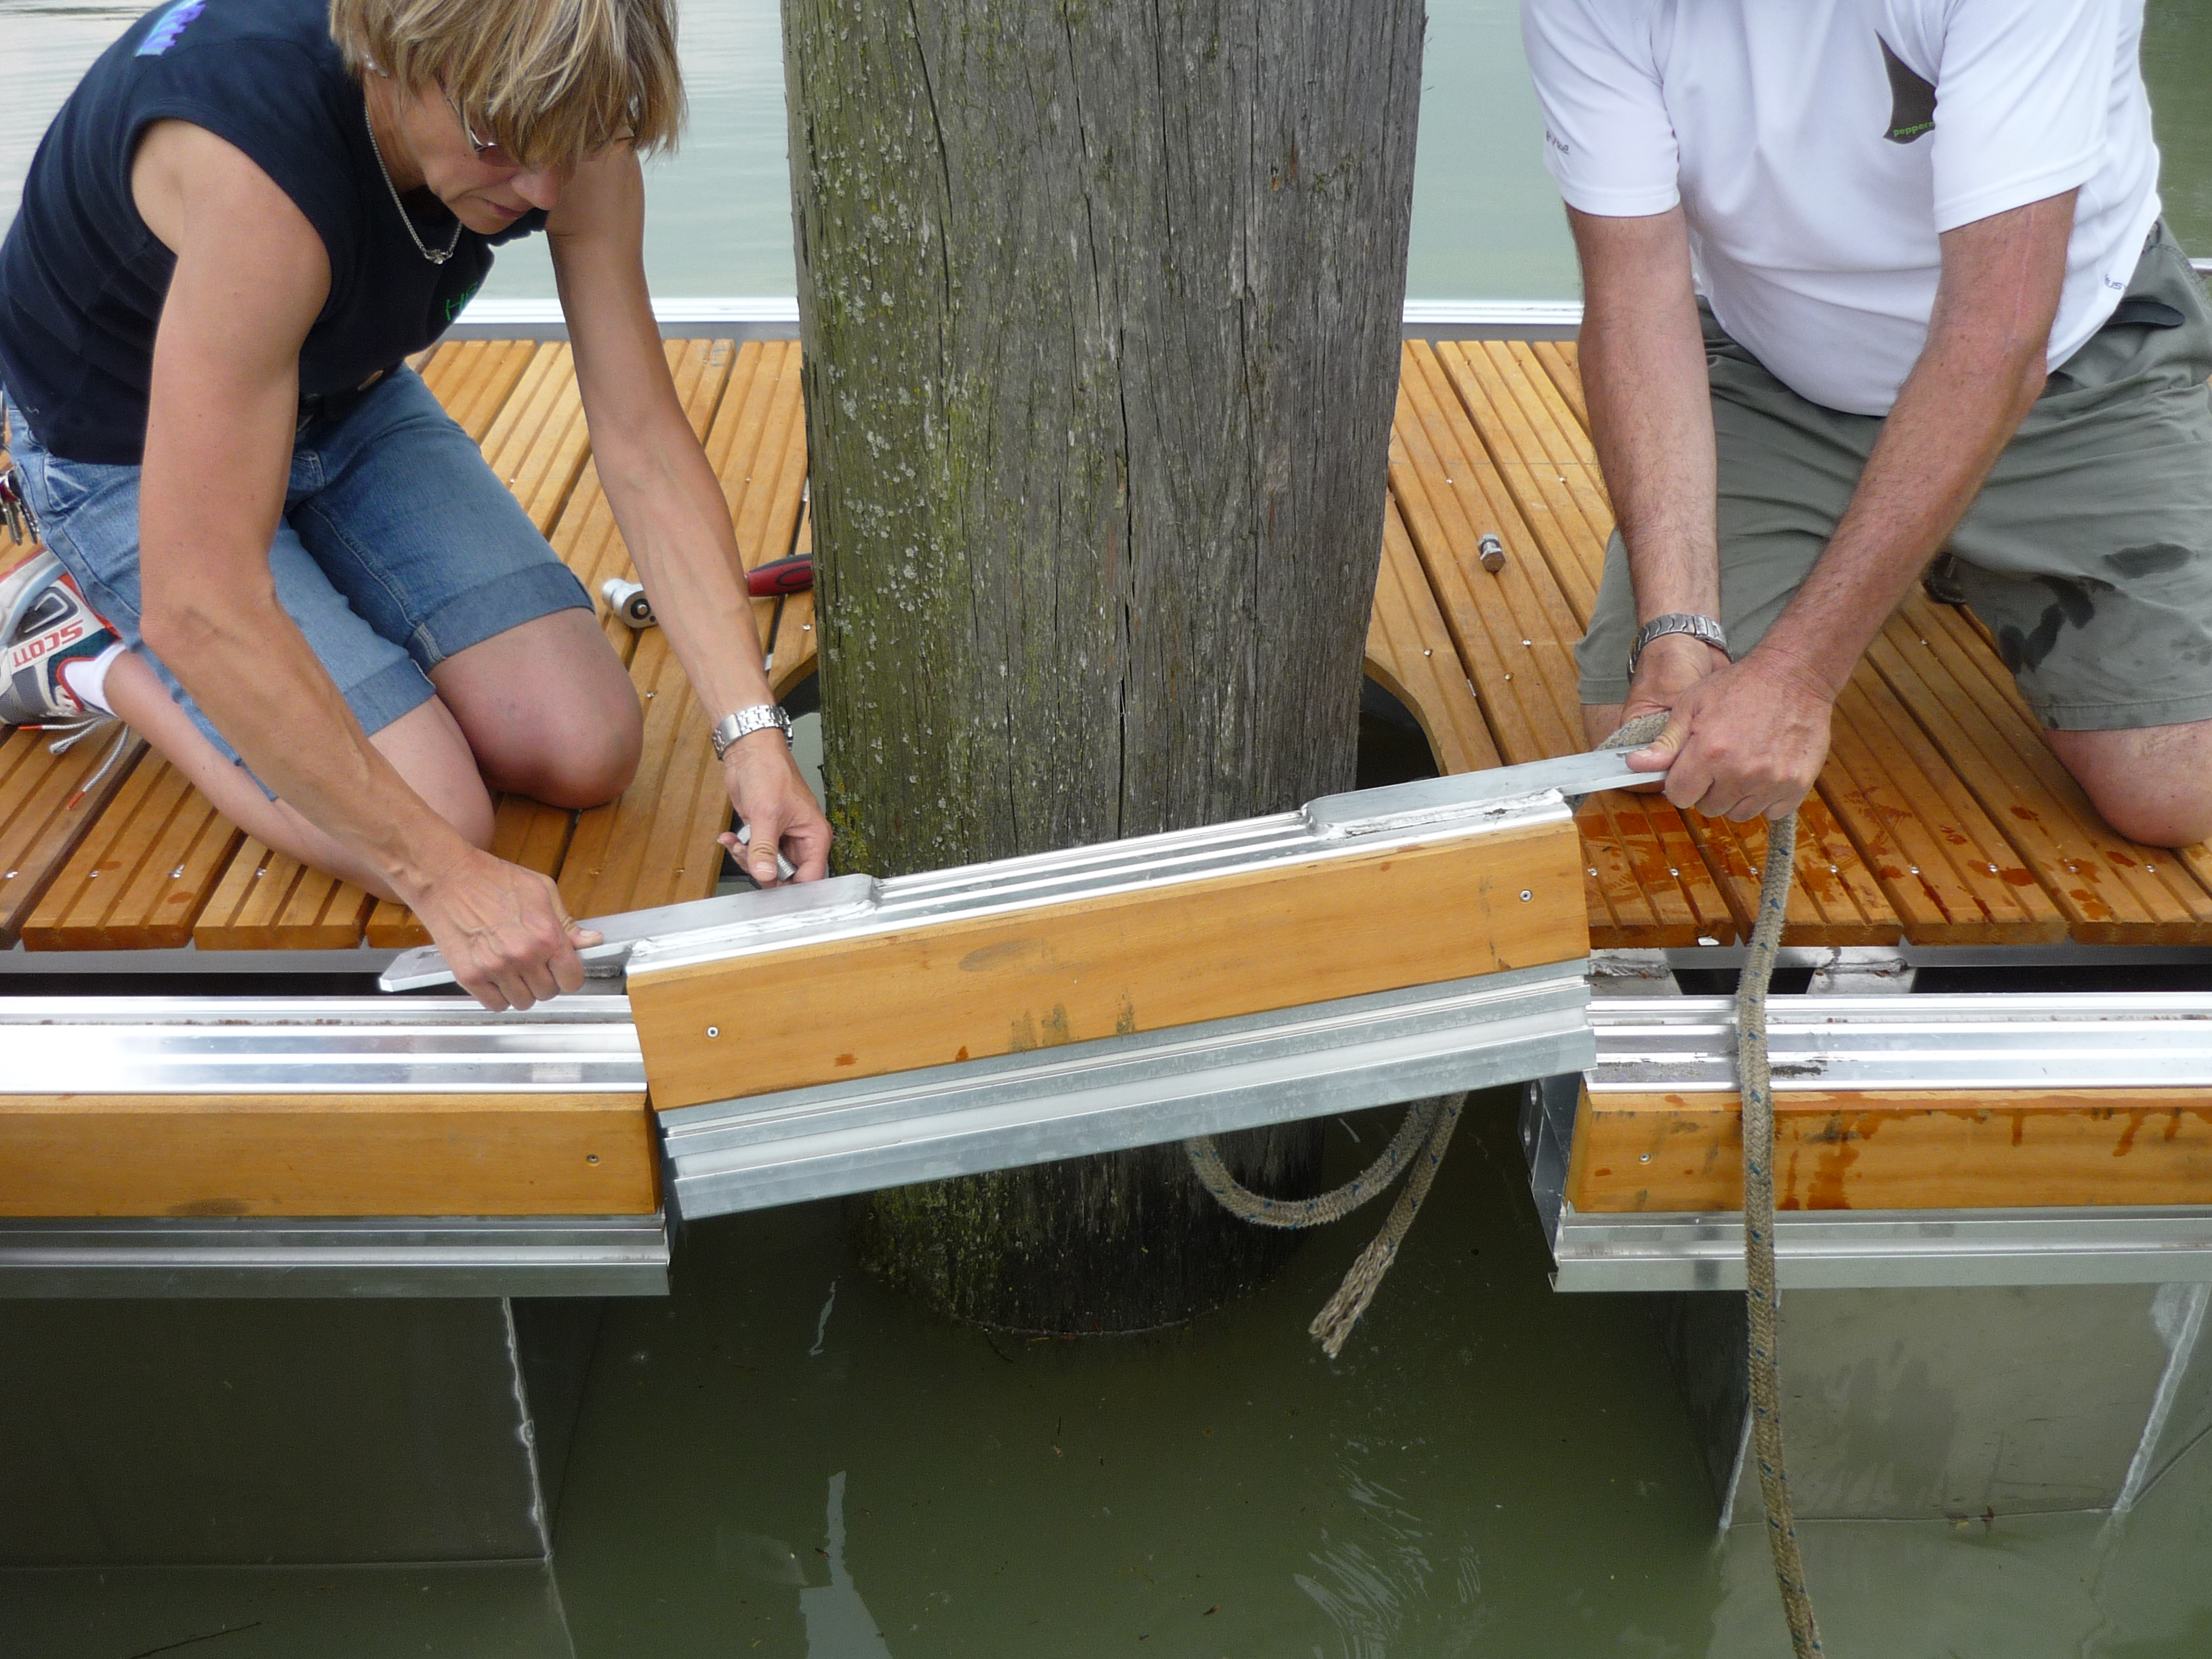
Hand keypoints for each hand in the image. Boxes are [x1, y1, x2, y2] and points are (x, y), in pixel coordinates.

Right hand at [406, 844, 600, 1010]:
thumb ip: (567, 923)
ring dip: (521, 990)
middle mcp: (523, 956)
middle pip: (548, 993)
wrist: (448, 877)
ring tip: (513, 968)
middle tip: (533, 963)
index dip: (569, 975)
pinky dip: (498, 996)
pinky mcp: (469, 976)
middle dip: (544, 980)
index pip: (572, 980)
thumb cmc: (494, 879)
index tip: (562, 969)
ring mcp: (495, 969)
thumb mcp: (542, 891)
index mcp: (546, 936)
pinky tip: (496, 976)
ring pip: (522, 1002)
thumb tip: (592, 942)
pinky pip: (495, 1005)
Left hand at [716, 728, 832, 886]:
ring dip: (747, 859)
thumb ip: (764, 848)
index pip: (811, 877)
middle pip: (786, 875)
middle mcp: (801, 839)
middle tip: (749, 858)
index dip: (792, 887)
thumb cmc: (770, 771)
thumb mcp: (766, 814)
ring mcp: (782, 837)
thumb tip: (765, 874)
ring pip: (767, 866)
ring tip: (737, 843)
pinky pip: (754, 852)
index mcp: (814, 836)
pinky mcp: (764, 832)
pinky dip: (739, 848)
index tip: (771, 888)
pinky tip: (730, 838)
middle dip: (763, 870)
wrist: (749, 752)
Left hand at [1625, 645, 1833, 821]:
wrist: (1795, 675)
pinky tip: (1766, 771)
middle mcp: (1740, 773)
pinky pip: (1771, 812)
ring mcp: (1772, 782)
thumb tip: (1633, 766)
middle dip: (1708, 789)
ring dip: (1736, 796)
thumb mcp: (1692, 704)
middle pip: (1709, 808)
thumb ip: (1666, 741)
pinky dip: (1766, 798)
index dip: (1681, 783)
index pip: (1679, 797)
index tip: (1691, 769)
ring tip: (1744, 764)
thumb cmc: (1739, 686)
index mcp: (1709, 754)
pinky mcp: (1797, 785)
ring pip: (1739, 814)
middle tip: (1720, 761)